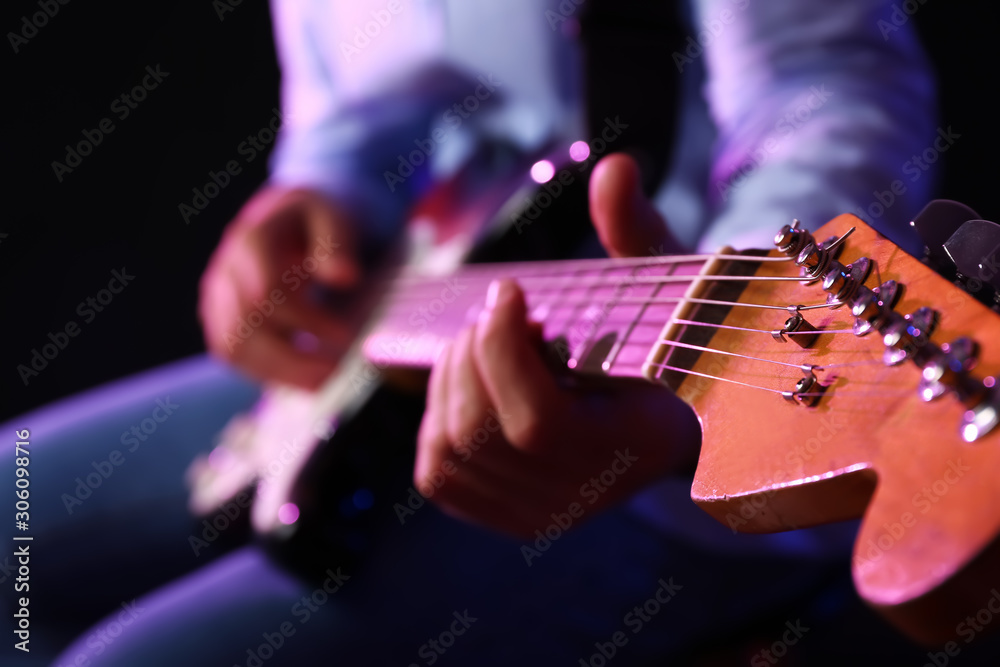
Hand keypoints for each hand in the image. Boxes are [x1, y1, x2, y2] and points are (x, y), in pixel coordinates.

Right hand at [199, 186, 362, 388]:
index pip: (268, 291)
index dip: (307, 320)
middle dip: (290, 358)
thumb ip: (337, 243)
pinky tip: (299, 379)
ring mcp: (217, 295)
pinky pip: (231, 354)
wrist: (286, 215)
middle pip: (246, 326)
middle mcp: (226, 269)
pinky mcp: (219, 317)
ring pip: (232, 347)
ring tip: (319, 384)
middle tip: (334, 375)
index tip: (345, 337)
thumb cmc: (313, 218)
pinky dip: (264, 372)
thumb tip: (344, 276)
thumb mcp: (332, 215)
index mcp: (252, 239)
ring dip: (276, 373)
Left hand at [415, 154, 699, 537]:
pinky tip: (472, 380)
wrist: (663, 420)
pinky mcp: (505, 516)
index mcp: (633, 446)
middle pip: (480, 431)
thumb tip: (614, 167)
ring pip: (449, 448)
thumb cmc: (662, 345)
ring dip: (450, 377)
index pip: (537, 424)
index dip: (504, 352)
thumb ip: (638, 231)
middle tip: (496, 313)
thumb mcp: (660, 286)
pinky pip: (435, 473)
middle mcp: (583, 497)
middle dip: (473, 352)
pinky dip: (437, 414)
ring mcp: (539, 515)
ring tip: (483, 341)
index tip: (510, 292)